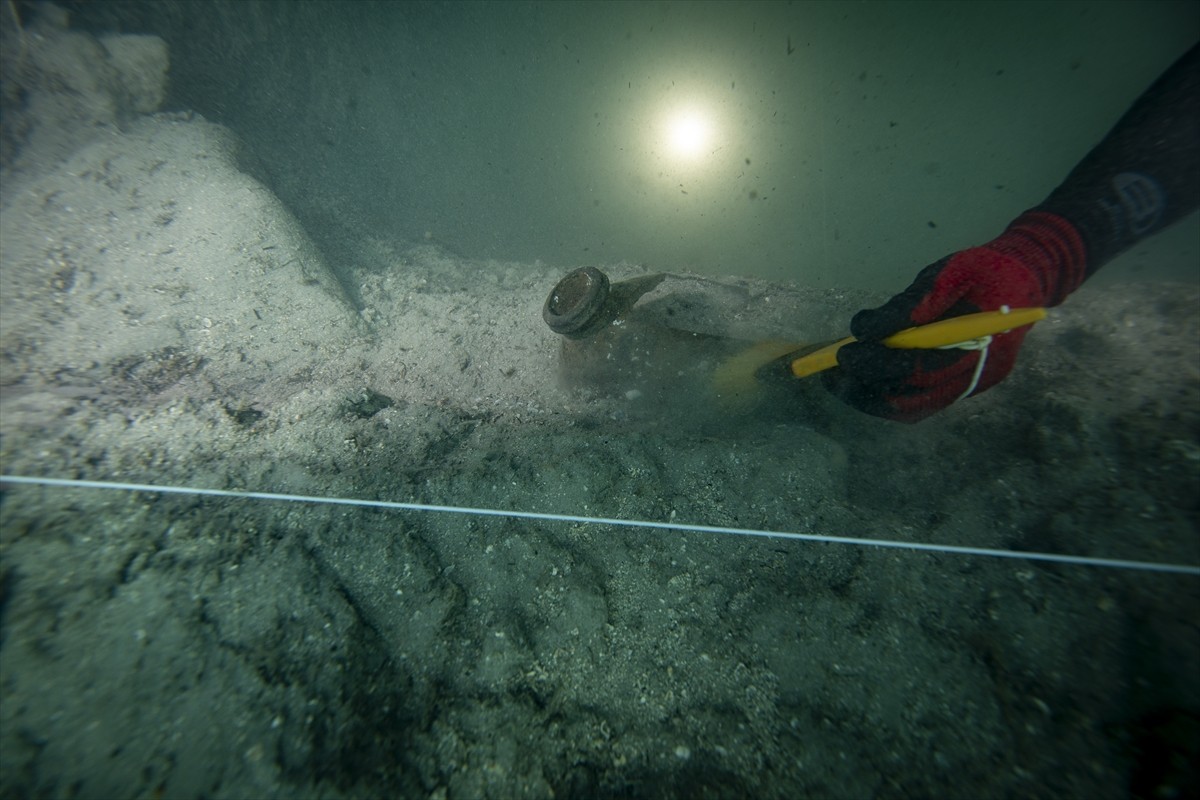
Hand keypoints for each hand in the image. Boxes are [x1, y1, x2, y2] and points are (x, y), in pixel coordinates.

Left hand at [822, 211, 1085, 422]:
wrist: (1025, 277)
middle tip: (830, 372)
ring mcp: (969, 386)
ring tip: (836, 380)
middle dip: (867, 387)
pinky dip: (886, 396)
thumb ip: (916, 300)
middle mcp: (978, 376)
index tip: (846, 354)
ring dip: (870, 398)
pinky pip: (918, 402)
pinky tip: (859, 381)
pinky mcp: (958, 386)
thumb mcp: (954, 270)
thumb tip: (871, 328)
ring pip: (912, 408)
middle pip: (913, 398)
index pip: (923, 368)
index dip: (880, 364)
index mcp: (984, 346)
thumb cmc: (989, 269)